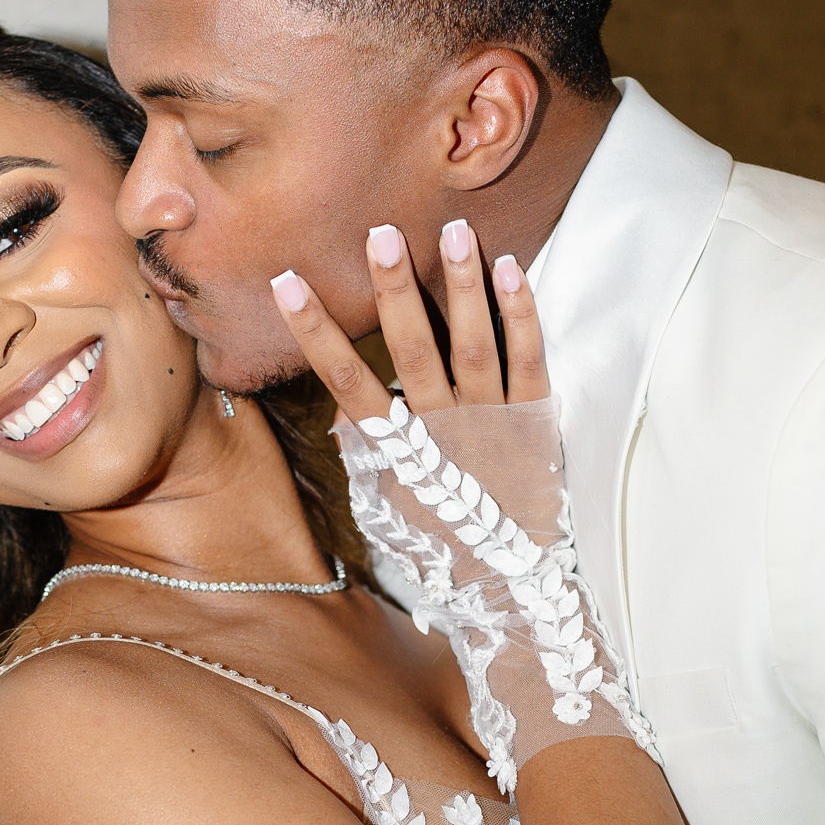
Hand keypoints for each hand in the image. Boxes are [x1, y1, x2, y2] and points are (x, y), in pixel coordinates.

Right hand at [273, 220, 655, 785]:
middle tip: (379, 234)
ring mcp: (492, 423)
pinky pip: (529, 360)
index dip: (317, 332)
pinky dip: (521, 314)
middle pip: (412, 349)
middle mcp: (442, 431)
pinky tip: (512, 268)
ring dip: (460, 286)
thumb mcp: (394, 510)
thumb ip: (372, 457)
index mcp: (401, 451)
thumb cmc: (446, 551)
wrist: (514, 594)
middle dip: (393, 291)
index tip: (287, 282)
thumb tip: (348, 412)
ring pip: (473, 345)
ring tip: (454, 230)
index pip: (347, 381)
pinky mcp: (536, 422)